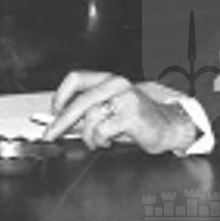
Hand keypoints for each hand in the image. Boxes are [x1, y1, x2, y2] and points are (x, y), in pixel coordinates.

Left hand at [45, 72, 195, 153]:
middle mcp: (115, 84)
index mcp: (108, 80)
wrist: (169, 127)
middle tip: (50, 135)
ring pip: (90, 118)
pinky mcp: (131, 115)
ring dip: (88, 136)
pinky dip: (100, 140)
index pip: (75, 79)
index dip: (60, 96)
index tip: (53, 111)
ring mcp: (124, 98)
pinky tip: (108, 142)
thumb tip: (60, 120)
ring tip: (96, 141)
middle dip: (61, 122)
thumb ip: (89, 109)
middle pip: (79, 101)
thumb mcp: (111, 108)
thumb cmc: (137, 120)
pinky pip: (102, 130)